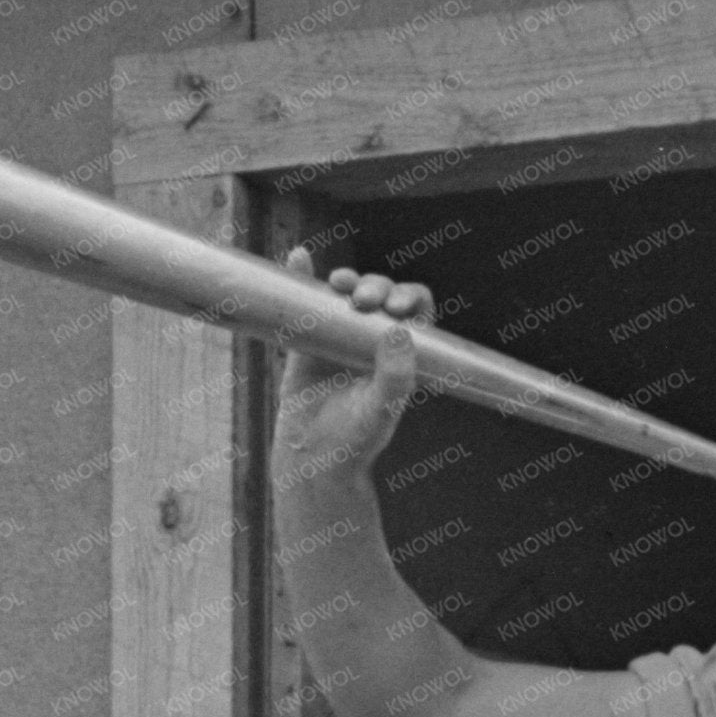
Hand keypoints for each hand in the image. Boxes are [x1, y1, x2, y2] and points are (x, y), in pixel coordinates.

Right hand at [269, 250, 432, 481]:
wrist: (311, 460)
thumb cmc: (355, 441)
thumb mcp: (381, 410)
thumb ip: (395, 375)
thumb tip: (398, 329)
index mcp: (403, 354)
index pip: (416, 312)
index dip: (410, 297)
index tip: (395, 308)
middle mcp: (374, 341)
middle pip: (383, 295)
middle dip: (378, 287)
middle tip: (364, 300)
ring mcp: (341, 336)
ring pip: (349, 294)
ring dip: (347, 280)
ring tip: (339, 282)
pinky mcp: (309, 339)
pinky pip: (309, 301)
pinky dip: (304, 276)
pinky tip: (299, 256)